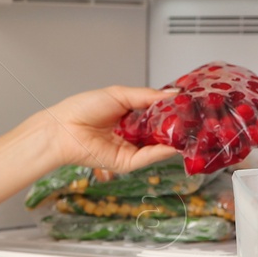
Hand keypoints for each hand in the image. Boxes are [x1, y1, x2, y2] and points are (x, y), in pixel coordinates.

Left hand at [31, 85, 181, 173]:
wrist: (63, 127)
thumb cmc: (83, 109)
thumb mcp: (120, 95)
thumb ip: (148, 96)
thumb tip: (173, 93)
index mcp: (130, 116)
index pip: (158, 115)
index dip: (172, 111)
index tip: (189, 106)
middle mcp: (132, 133)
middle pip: (160, 132)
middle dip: (176, 127)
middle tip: (193, 120)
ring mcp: (130, 149)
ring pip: (157, 147)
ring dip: (172, 140)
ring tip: (187, 131)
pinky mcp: (125, 163)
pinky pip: (147, 158)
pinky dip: (160, 152)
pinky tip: (171, 145)